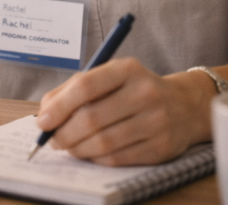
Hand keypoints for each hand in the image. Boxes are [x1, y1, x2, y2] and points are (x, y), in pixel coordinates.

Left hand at [36, 58, 209, 165]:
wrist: (185, 106)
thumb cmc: (134, 90)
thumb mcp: (109, 77)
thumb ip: (74, 89)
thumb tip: (45, 113)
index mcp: (127, 69)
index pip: (86, 86)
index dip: (60, 106)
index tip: (43, 121)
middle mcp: (145, 92)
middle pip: (92, 118)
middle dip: (64, 133)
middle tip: (53, 139)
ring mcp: (156, 121)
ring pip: (103, 142)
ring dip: (78, 148)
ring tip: (69, 146)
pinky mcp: (161, 147)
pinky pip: (118, 158)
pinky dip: (97, 158)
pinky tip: (92, 152)